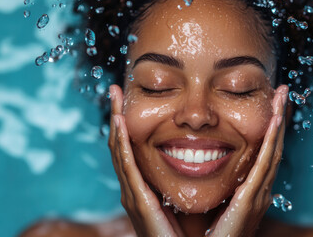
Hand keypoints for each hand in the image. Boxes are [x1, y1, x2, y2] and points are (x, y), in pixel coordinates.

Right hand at [108, 85, 184, 236]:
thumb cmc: (188, 234)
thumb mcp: (184, 199)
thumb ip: (184, 180)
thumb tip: (198, 157)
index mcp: (143, 187)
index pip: (131, 148)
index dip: (127, 124)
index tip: (127, 98)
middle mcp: (133, 189)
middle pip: (121, 145)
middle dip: (116, 116)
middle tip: (115, 90)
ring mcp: (132, 195)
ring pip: (119, 151)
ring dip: (116, 122)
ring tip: (114, 97)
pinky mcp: (138, 201)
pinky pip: (128, 167)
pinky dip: (122, 144)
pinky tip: (120, 124)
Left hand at [208, 85, 288, 236]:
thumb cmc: (208, 236)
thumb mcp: (214, 204)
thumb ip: (215, 185)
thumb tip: (199, 165)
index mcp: (250, 189)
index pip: (263, 152)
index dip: (269, 129)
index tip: (271, 105)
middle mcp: (259, 190)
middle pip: (272, 147)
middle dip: (278, 118)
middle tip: (282, 92)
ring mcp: (258, 194)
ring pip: (272, 151)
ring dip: (278, 123)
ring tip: (281, 97)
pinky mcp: (250, 200)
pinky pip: (264, 165)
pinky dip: (271, 142)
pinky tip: (274, 121)